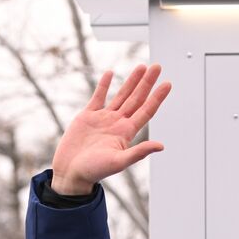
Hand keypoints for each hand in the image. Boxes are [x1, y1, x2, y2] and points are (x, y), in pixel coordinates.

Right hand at [51, 64, 172, 195]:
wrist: (71, 172)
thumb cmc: (94, 171)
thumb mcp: (118, 162)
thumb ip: (139, 152)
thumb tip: (161, 146)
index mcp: (126, 133)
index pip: (146, 111)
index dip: (157, 97)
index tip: (167, 84)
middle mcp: (117, 123)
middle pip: (136, 99)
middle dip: (147, 83)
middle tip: (157, 67)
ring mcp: (103, 118)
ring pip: (121, 95)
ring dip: (131, 81)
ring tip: (141, 67)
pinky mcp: (88, 116)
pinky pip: (98, 97)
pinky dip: (104, 85)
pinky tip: (110, 73)